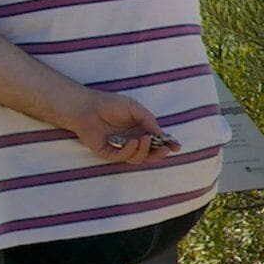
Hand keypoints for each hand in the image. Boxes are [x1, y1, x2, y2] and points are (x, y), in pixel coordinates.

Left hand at [63, 90, 179, 162]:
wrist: (87, 107)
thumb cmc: (110, 104)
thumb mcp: (135, 108)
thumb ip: (149, 120)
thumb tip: (162, 134)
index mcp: (140, 130)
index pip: (157, 142)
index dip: (168, 145)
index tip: (177, 146)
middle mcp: (132, 141)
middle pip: (149, 154)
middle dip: (159, 154)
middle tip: (165, 149)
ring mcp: (120, 148)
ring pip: (138, 158)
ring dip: (144, 151)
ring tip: (144, 139)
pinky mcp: (108, 152)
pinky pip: (122, 157)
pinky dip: (129, 151)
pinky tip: (131, 142)